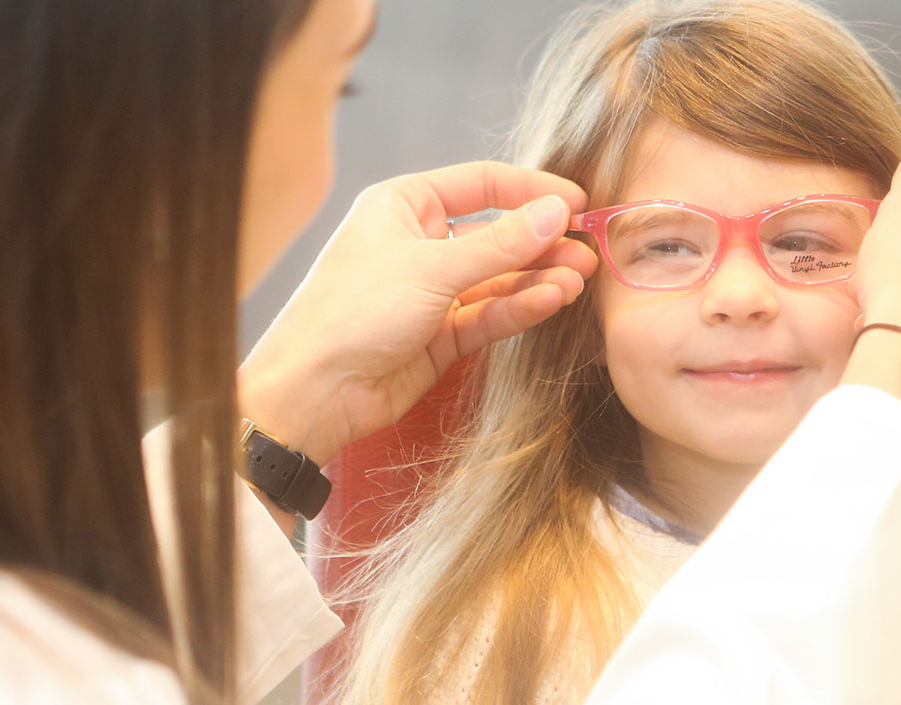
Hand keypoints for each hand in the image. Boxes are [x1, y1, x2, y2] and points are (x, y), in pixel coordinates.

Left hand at [240, 162, 597, 463]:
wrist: (314, 391)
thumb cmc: (353, 312)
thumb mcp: (433, 267)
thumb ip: (501, 243)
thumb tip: (557, 211)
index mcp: (403, 205)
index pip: (480, 183)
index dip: (530, 191)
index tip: (577, 203)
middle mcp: (418, 243)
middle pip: (495, 233)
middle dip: (541, 241)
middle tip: (586, 250)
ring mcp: (430, 291)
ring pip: (497, 277)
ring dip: (537, 277)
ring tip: (578, 278)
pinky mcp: (439, 336)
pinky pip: (488, 313)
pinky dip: (519, 307)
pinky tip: (551, 300)